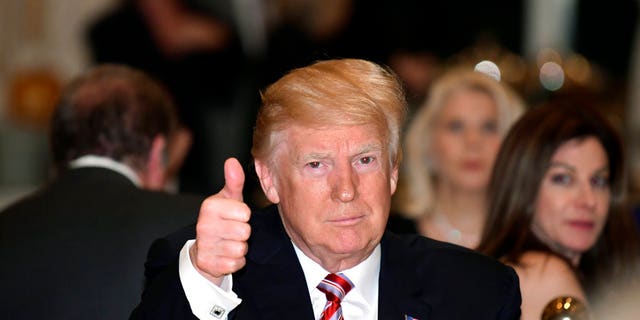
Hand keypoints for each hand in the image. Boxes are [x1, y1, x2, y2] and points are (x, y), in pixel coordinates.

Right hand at [189, 158, 250, 285]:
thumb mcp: (228, 199)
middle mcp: (204, 225)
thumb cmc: (221, 219)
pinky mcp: (208, 263)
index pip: (245, 213)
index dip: (244, 216)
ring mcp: (205, 245)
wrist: (203, 248)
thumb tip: (232, 161)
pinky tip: (226, 255)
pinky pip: (236, 264)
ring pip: (241, 249)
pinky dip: (236, 261)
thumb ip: (234, 181)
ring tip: (229, 242)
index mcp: (210, 207)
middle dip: (243, 233)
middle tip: (233, 231)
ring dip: (240, 248)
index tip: (234, 216)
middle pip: (244, 232)